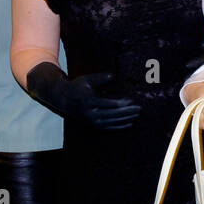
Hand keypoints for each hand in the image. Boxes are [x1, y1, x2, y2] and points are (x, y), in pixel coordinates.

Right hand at [26, 64, 140, 130]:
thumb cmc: (77, 87)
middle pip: (112, 114)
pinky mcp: (93, 124)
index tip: (132, 100)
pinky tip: (129, 123)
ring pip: (112, 122)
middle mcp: (90, 113)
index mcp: (89, 101)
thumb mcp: (87, 79)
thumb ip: (100, 78)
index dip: (121, 103)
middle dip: (127, 112)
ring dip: (125, 119)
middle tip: (139, 109)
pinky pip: (108, 127)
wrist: (63, 99)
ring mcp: (91, 120)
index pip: (109, 104)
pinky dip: (119, 126)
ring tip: (137, 115)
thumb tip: (113, 75)